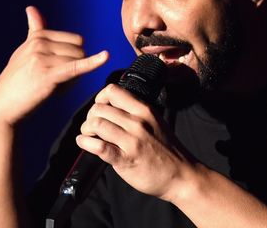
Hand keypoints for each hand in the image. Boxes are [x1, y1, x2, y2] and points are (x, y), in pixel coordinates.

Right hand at [0, 6, 108, 126]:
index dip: (71, 57)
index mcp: (38, 36)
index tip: (54, 69)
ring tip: (52, 86)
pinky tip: (106, 56)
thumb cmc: (16, 80)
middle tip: (55, 80)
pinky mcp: (48, 75)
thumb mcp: (24, 51)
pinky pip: (76, 67)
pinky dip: (93, 62)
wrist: (2, 107)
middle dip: (74, 66)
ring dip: (73, 78)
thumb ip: (34, 30)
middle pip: (79, 50)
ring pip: (78, 62)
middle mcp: (40, 43)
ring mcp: (43, 58)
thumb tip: (31, 8)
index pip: (75, 41)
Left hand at [76, 84, 195, 200]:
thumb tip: (110, 108)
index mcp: (145, 110)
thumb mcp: (155, 122)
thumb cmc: (166, 149)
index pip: (113, 91)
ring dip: (86, 130)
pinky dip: (85, 143)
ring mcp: (132, 141)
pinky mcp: (125, 159)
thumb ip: (136, 114)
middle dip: (90, 116)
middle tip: (92, 126)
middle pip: (100, 108)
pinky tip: (84, 143)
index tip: (100, 108)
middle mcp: (138, 122)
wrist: (181, 174)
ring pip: (97, 124)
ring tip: (89, 135)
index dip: (100, 98)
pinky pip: (99, 146)